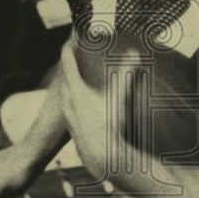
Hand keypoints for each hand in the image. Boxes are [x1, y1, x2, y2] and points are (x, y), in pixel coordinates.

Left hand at [59, 42, 118, 179]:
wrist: (101, 157)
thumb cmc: (109, 126)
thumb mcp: (119, 97)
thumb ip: (126, 74)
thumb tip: (134, 53)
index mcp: (76, 91)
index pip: (68, 63)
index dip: (68, 50)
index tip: (70, 40)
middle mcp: (68, 102)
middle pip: (64, 79)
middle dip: (69, 68)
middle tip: (75, 59)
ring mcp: (68, 116)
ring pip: (65, 95)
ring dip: (70, 86)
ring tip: (78, 82)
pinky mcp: (73, 128)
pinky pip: (69, 109)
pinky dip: (73, 102)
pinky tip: (82, 108)